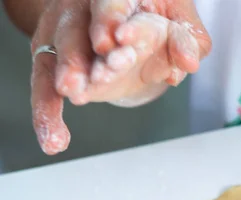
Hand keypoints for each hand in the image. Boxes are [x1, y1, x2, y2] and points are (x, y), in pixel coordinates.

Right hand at [31, 0, 210, 154]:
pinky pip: (45, 88)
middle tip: (97, 72)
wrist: (124, 25)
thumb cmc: (154, 18)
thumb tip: (189, 63)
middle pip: (77, 29)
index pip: (111, 1)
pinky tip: (53, 140)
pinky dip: (47, 114)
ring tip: (75, 92)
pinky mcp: (54, 64)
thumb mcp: (178, 22)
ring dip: (68, 76)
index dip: (112, 18)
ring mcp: (66, 36)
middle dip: (84, 50)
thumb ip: (186, 39)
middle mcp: (83, 11)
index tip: (119, 38)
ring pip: (60, 55)